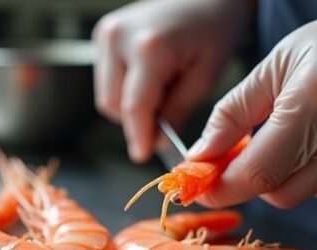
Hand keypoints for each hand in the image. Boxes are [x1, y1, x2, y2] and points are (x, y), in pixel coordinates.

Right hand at [92, 0, 252, 162]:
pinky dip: (124, 89)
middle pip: (112, 105)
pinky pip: (105, 79)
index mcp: (148, 48)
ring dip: (129, 106)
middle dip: (136, 121)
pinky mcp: (102, 34)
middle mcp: (118, 38)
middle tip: (166, 118)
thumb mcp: (205, 75)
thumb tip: (157, 142)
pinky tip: (149, 78)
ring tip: (161, 90)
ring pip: (105, 95)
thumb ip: (178, 110)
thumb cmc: (213, 27)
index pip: (134, 108)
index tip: (143, 155)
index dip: (138, 137)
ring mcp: (106, 34)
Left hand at [189, 0, 316, 208]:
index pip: (255, 173)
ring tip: (283, 136)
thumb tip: (199, 155)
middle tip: (234, 156)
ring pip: (301, 194)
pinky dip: (308, 171)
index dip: (220, 186)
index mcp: (313, 105)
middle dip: (247, 181)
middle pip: (275, 194)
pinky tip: (315, 140)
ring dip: (279, 176)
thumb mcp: (276, 65)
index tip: (198, 185)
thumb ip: (232, 113)